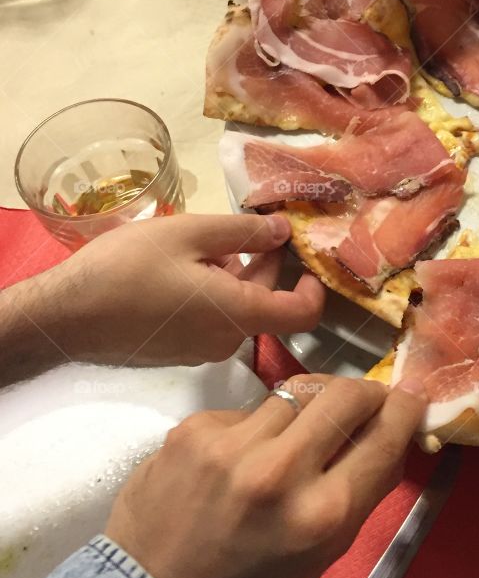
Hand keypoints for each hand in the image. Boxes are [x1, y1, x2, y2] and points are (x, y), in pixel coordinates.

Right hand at [32, 213, 324, 368]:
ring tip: (205, 241)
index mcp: (238, 315)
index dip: (315, 286)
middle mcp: (226, 341)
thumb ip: (244, 232)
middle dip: (265, 265)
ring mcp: (200, 351)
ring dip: (235, 275)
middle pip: (267, 304)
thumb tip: (284, 229)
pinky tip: (183, 265)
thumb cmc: (127, 269)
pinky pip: (212, 319)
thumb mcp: (190, 233)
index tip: (307, 258)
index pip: (302, 314)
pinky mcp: (177, 352)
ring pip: (237, 308)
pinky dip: (212, 291)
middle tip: (249, 225)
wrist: (65, 316)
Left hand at [105, 372, 426, 577]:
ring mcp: (232, 445)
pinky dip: (256, 426)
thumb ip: (361, 491)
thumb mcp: (322, 555)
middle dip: (365, 391)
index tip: (410, 398)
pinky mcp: (194, 429)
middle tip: (363, 401)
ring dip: (310, 405)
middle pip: (346, 394)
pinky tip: (240, 455)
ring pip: (297, 391)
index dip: (406, 409)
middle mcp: (281, 471)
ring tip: (299, 428)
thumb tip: (392, 430)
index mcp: (323, 515)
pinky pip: (247, 409)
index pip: (385, 436)